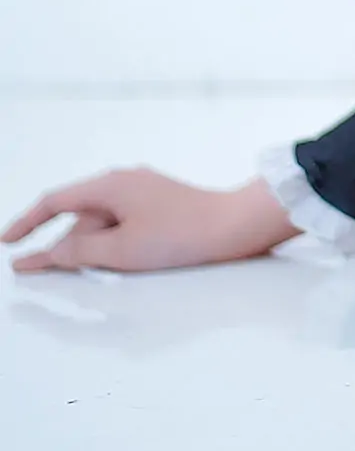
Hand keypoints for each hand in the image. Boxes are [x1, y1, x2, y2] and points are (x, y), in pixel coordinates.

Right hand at [3, 169, 297, 273]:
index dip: (27, 223)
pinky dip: (118, 242)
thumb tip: (49, 253)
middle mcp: (124, 180)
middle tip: (77, 270)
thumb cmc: (183, 235)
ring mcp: (144, 190)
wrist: (236, 226)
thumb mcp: (120, 251)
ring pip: (104, 222)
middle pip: (80, 216)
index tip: (8, 243)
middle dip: (73, 245)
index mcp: (110, 185)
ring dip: (100, 247)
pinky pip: (125, 223)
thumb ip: (78, 252)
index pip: (54, 202)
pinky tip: (136, 257)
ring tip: (128, 263)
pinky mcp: (160, 203)